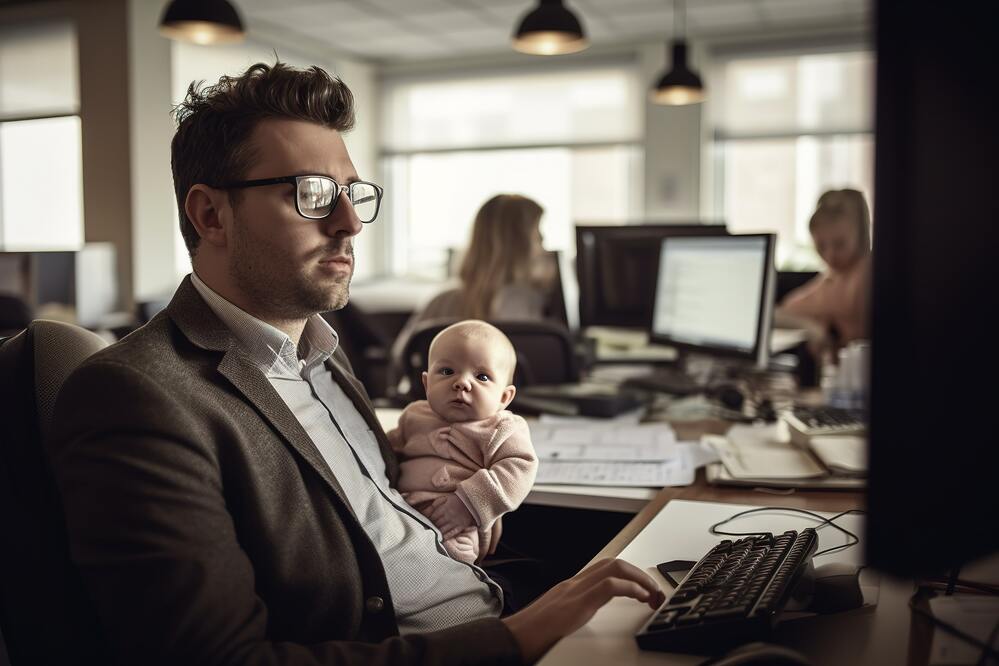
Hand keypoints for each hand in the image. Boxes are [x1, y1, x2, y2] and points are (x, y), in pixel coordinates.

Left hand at [421, 493, 475, 538]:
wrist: (472, 500)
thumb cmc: (458, 498)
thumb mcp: (447, 496)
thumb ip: (437, 502)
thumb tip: (429, 508)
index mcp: (444, 508)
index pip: (432, 516)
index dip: (427, 520)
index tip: (424, 523)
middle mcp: (448, 515)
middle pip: (436, 524)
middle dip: (431, 527)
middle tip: (426, 531)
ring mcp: (455, 521)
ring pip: (443, 529)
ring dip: (437, 533)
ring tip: (432, 536)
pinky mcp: (461, 526)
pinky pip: (452, 533)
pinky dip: (446, 537)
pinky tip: (442, 539)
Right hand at [501, 558, 664, 663]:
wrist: (511, 640)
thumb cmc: (530, 636)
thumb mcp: (558, 621)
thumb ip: (573, 614)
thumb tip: (588, 620)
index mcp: (571, 588)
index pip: (605, 569)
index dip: (630, 575)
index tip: (646, 590)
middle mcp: (574, 584)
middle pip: (614, 562)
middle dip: (640, 573)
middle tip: (656, 592)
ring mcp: (574, 591)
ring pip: (614, 567)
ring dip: (640, 578)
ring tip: (653, 594)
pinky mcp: (576, 604)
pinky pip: (609, 586)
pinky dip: (631, 587)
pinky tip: (641, 598)